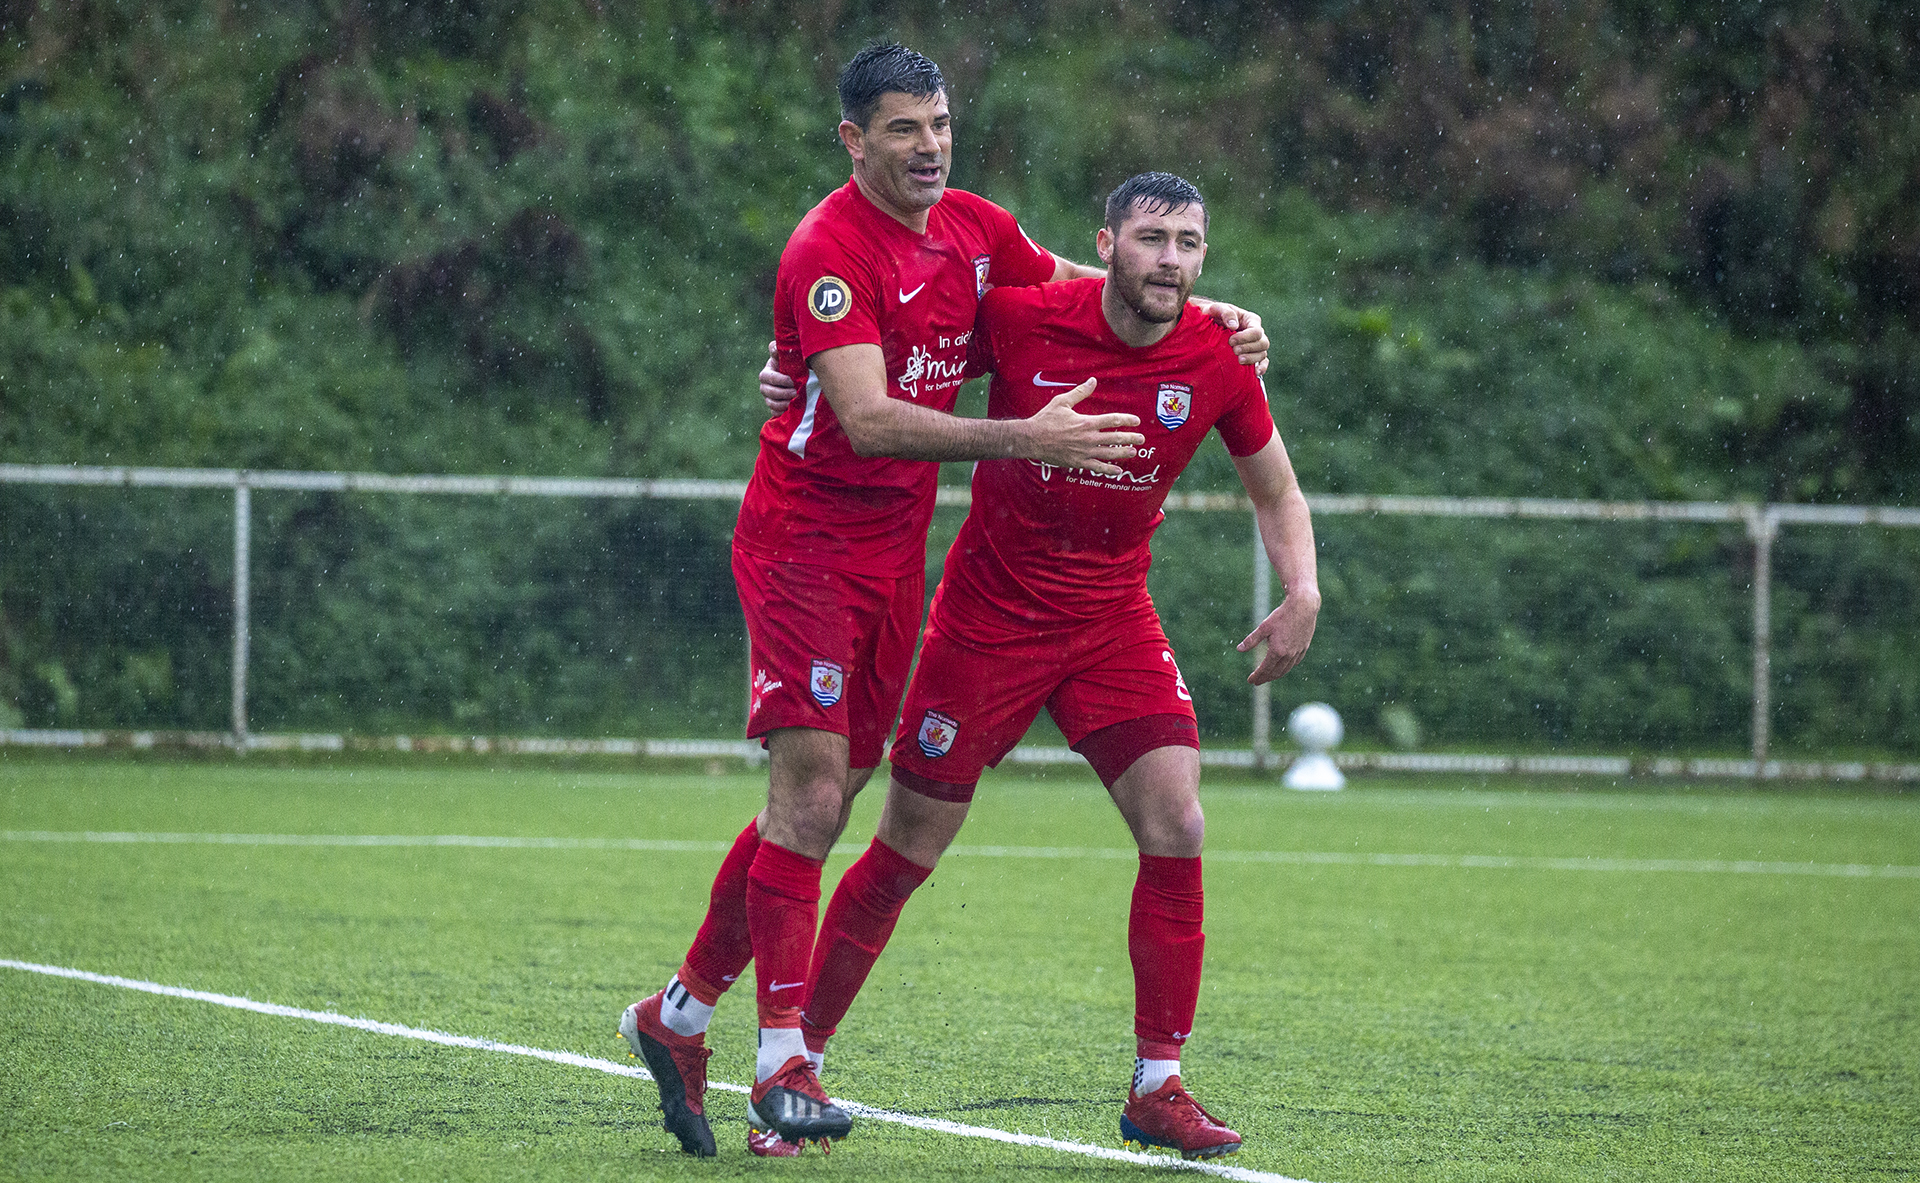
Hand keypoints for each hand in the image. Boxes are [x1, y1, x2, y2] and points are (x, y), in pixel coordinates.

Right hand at [760, 340, 798, 414]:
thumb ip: (778, 350)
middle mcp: (765, 386)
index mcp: (766, 373)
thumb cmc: (791, 364)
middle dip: (781, 393)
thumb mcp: (785, 355)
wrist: (797, 377)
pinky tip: (790, 409)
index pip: (767, 377)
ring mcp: (769, 398)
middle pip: (767, 392)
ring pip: (770, 403)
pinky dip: (781, 412)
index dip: (779, 380)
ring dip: (781, 403)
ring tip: (793, 401)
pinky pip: (774, 413)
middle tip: (795, 392)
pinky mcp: (775, 407)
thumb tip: (774, 347)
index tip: (791, 380)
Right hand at [1019, 378, 1143, 475]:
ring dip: (1123, 453)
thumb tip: (1093, 380)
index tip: (1136, 421)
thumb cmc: (1046, 419)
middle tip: (1142, 439)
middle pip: (1115, 438)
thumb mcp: (1062, 401)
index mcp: (1086, 422)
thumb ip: (1080, 392)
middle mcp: (1088, 438)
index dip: (1127, 420)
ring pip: (1109, 454)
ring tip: (1133, 452)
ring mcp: (1084, 452)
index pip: (1112, 420)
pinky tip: (1118, 470)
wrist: (1031, 439)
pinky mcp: (1078, 463)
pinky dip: (1109, 469)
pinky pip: (1097, 467)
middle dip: (1131, 438)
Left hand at [1198, 301, 1269, 375]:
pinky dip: (1261, 367)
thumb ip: (1226, 313)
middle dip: (1249, 348)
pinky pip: (1262, 361)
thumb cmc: (1213, 314)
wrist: (1208, 324)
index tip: (1231, 341)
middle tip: (1234, 351)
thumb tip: (1233, 326)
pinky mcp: (1252, 354)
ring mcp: (1255, 344)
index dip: (1245, 338)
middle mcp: (1256, 333)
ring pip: (1262, 353)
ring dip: (1252, 358)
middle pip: (1262, 343)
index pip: (1256, 331)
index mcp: (1251, 320)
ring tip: (1239, 360)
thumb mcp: (1217, 309)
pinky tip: (1256, 373)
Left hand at [1237, 591, 1318, 683]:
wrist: (1303, 606)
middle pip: (1276, 673)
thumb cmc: (1282, 615)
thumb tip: (1239, 649)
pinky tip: (1284, 667)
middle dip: (1265, 678)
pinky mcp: (1304, 647)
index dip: (1257, 676)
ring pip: (1286, 669)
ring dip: (1276, 675)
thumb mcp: (1263, 627)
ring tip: (1268, 677)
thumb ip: (1251, 640)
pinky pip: (1295, 662)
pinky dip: (1287, 667)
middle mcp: (1288, 655)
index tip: (1250, 681)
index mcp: (1277, 651)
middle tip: (1257, 681)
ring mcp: (1298, 652)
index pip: (1265, 669)